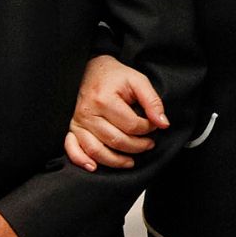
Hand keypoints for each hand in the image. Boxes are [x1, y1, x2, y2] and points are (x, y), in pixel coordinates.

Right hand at [65, 54, 165, 171]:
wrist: (92, 69)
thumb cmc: (115, 76)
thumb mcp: (138, 81)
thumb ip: (153, 102)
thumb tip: (162, 123)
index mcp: (104, 99)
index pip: (131, 125)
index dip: (147, 129)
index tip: (153, 125)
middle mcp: (88, 112)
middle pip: (116, 140)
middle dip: (137, 146)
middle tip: (149, 144)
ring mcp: (78, 122)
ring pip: (97, 150)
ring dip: (116, 160)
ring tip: (131, 160)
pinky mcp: (72, 128)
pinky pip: (72, 148)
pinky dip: (81, 160)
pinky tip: (94, 167)